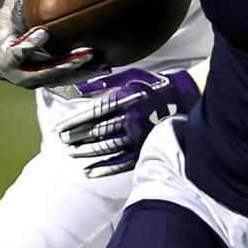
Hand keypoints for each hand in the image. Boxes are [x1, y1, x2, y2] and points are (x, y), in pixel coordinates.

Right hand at [0, 0, 103, 88]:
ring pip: (61, 78)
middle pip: (46, 71)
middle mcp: (21, 76)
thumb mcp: (5, 16)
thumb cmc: (3, 32)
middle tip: (86, 52)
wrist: (1, 56)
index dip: (29, 44)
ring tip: (101, 61)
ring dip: (82, 70)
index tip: (43, 31)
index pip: (17, 52)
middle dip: (66, 63)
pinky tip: (104, 67)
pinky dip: (85, 73)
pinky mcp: (49, 82)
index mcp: (5, 59)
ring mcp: (37, 81)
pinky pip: (69, 79)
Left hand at [58, 67, 199, 176]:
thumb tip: (77, 89)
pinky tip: (89, 171)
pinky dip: (105, 168)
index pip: (93, 113)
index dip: (74, 121)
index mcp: (126, 99)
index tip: (59, 127)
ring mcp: (140, 136)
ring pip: (107, 148)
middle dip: (77, 137)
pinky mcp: (147, 149)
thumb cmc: (156, 84)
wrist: (188, 96)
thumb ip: (104, 83)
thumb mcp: (131, 76)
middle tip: (63, 141)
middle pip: (97, 131)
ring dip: (87, 152)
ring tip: (72, 153)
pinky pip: (123, 163)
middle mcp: (132, 119)